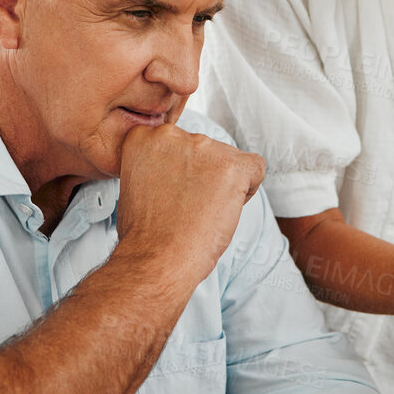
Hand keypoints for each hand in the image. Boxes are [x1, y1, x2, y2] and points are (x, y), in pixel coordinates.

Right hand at [115, 124, 265, 286]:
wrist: (157, 259)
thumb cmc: (146, 233)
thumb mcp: (137, 183)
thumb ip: (158, 164)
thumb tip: (182, 165)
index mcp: (146, 137)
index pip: (178, 141)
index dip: (181, 172)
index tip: (171, 193)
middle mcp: (173, 134)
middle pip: (207, 150)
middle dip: (204, 177)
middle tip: (187, 207)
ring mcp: (204, 147)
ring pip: (230, 160)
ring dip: (223, 186)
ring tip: (200, 213)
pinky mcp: (232, 165)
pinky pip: (255, 167)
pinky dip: (248, 190)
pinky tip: (223, 209)